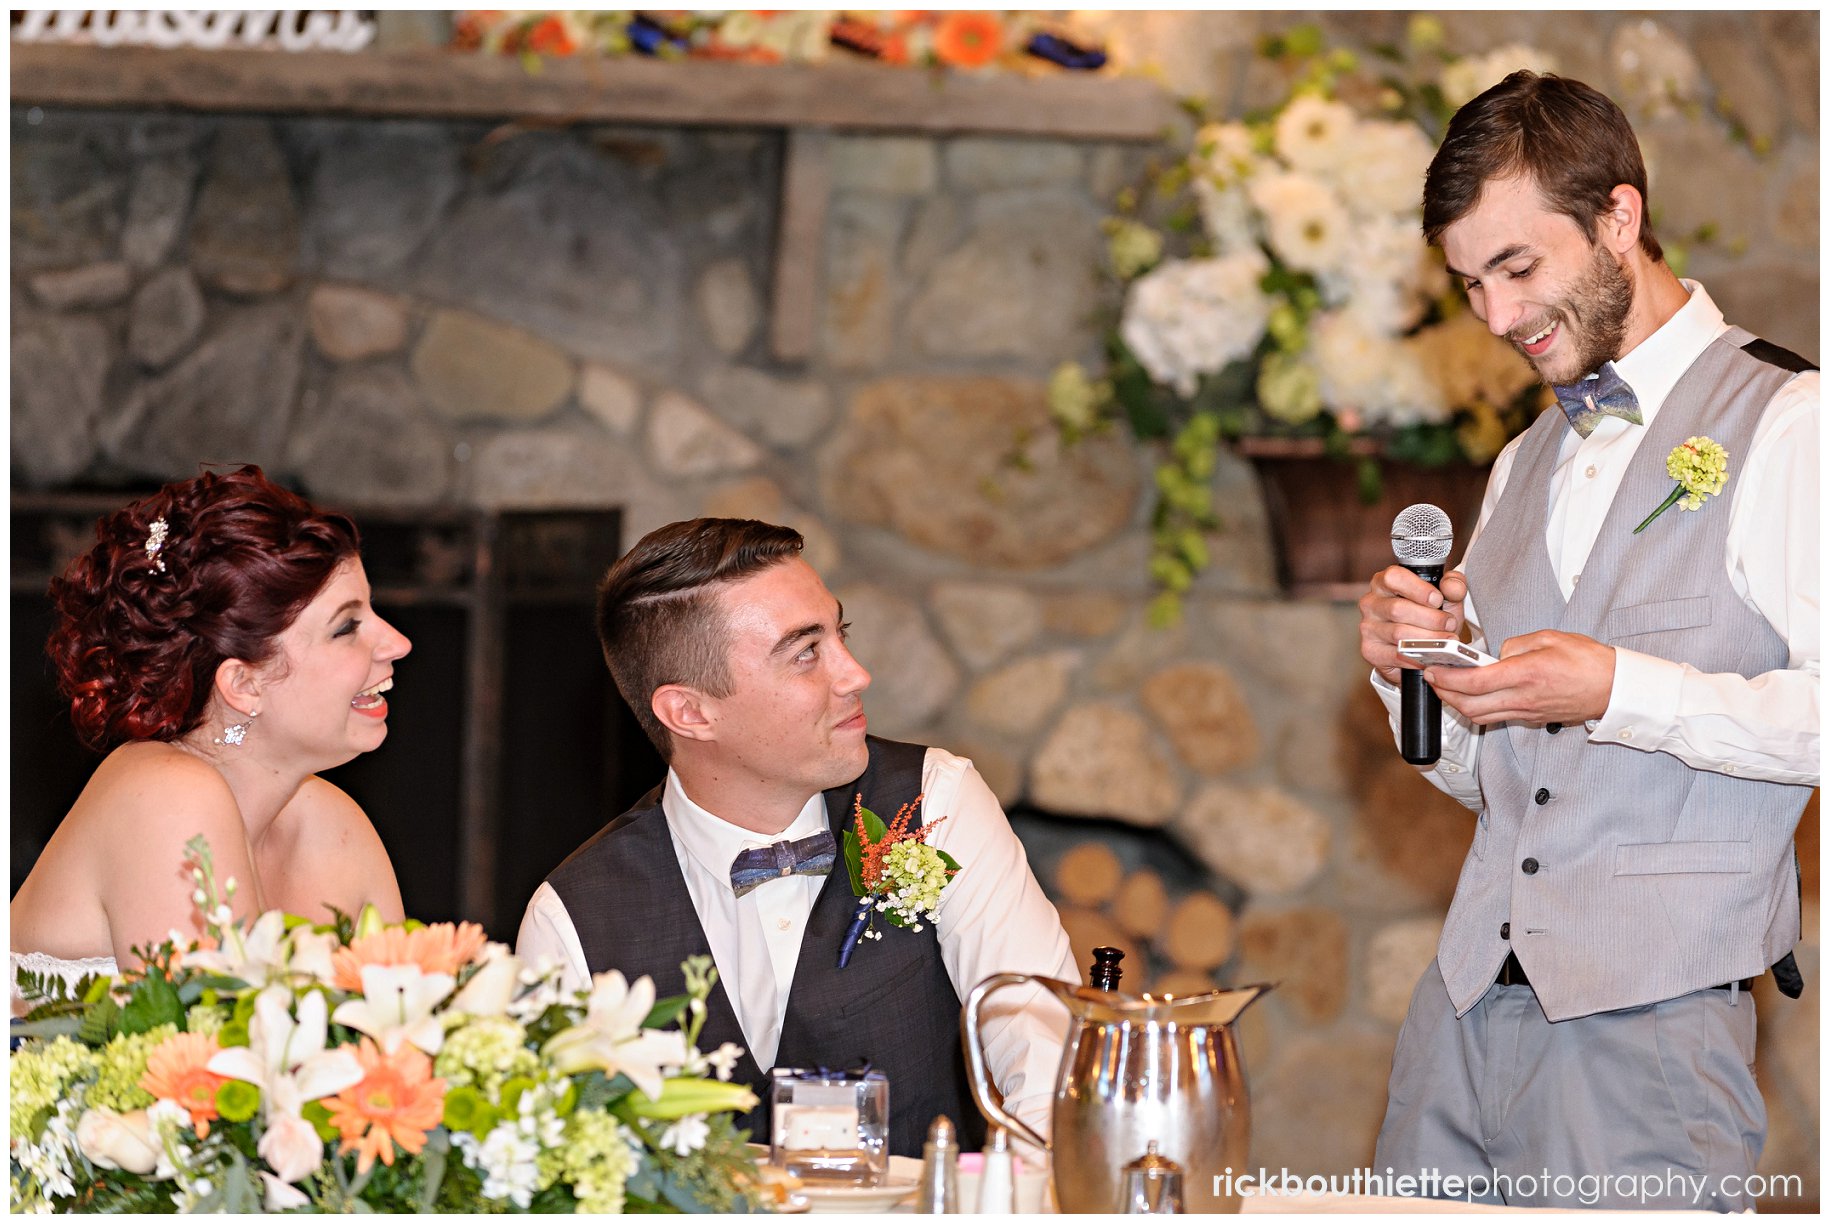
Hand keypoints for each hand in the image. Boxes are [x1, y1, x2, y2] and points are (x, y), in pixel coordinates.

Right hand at [1358, 566, 1466, 684]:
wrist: (1420, 646)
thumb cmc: (1429, 617)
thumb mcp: (1445, 598)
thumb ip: (1453, 586)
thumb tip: (1451, 585)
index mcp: (1384, 582)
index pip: (1392, 577)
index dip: (1417, 588)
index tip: (1437, 599)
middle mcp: (1371, 602)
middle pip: (1397, 609)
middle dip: (1430, 618)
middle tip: (1449, 624)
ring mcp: (1367, 627)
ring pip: (1398, 633)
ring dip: (1427, 638)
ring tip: (1446, 640)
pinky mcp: (1370, 650)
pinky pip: (1396, 655)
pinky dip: (1417, 656)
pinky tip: (1430, 655)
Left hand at [1424, 630, 1615, 725]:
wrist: (1615, 688)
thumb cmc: (1588, 660)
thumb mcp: (1549, 638)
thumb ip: (1516, 644)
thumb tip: (1496, 654)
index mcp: (1524, 675)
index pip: (1474, 682)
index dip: (1446, 679)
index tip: (1431, 669)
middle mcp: (1522, 698)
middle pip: (1469, 706)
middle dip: (1443, 694)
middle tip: (1431, 679)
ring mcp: (1526, 712)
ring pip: (1480, 716)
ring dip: (1458, 704)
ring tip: (1446, 687)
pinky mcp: (1532, 719)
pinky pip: (1496, 718)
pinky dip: (1477, 709)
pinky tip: (1472, 695)